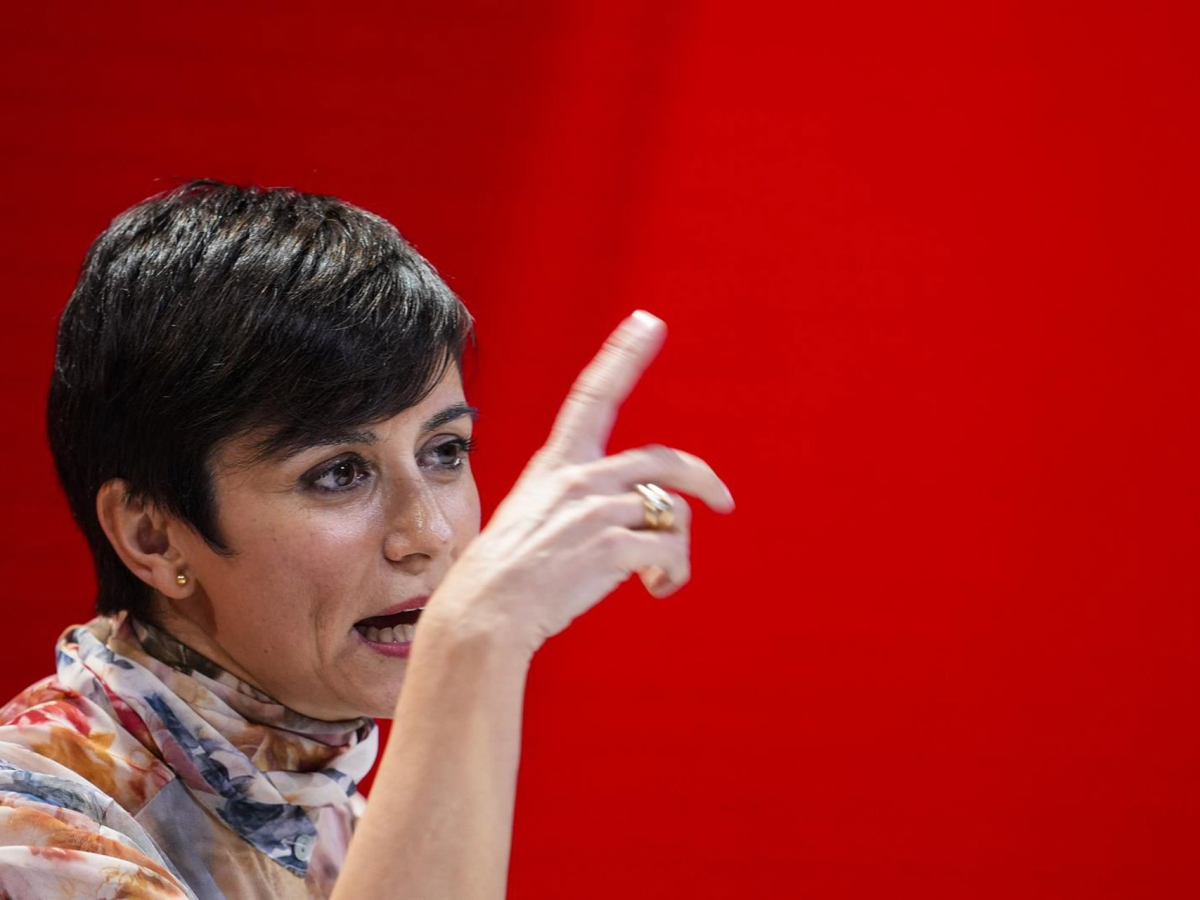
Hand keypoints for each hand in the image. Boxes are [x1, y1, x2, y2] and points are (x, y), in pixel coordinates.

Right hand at [427, 310, 735, 657]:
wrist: (486, 610)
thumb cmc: (505, 570)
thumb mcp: (532, 513)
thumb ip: (578, 498)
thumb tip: (638, 506)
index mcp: (557, 463)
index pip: (593, 395)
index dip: (623, 355)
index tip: (648, 322)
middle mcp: (581, 478)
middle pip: (664, 462)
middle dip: (702, 478)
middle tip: (722, 500)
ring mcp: (599, 511)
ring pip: (673, 516)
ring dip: (673, 552)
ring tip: (655, 577)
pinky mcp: (614, 547)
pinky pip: (671, 553)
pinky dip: (672, 575)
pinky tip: (655, 589)